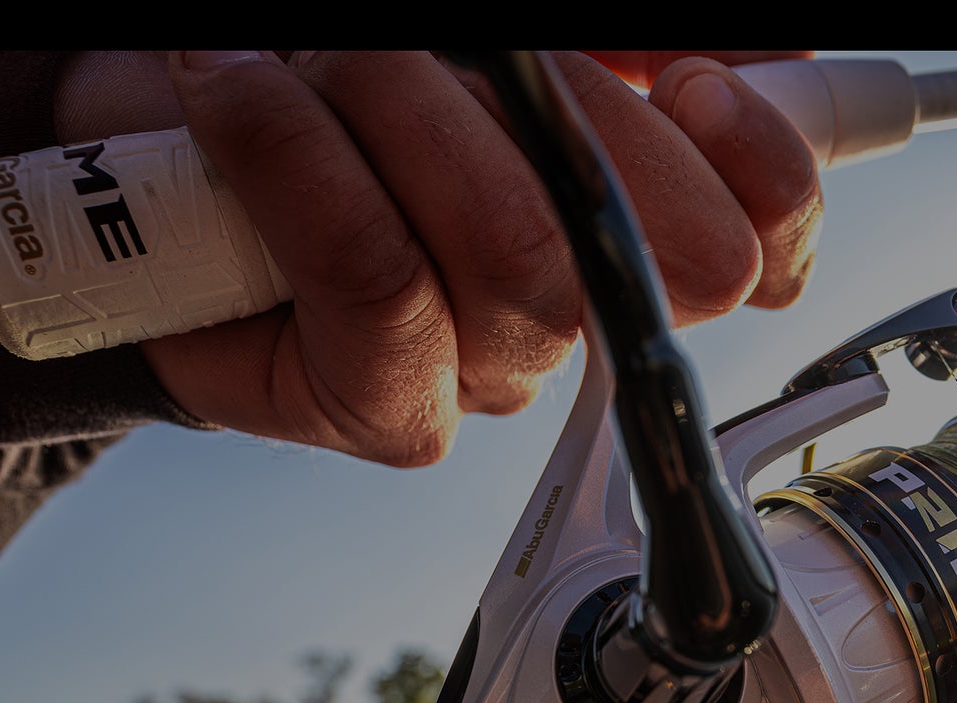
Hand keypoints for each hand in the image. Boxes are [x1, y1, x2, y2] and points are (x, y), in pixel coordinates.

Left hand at [52, 51, 823, 466]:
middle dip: (572, 115)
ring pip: (523, 257)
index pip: (769, 243)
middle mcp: (578, 315)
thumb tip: (761, 50)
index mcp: (641, 225)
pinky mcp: (382, 405)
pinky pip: (376, 275)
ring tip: (329, 47)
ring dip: (411, 105)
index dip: (767, 171)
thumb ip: (633, 45)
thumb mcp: (520, 48)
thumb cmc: (344, 74)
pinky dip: (295, 150)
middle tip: (471, 43)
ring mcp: (486, 374)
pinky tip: (239, 85)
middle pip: (674, 261)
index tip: (696, 78)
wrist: (186, 109)